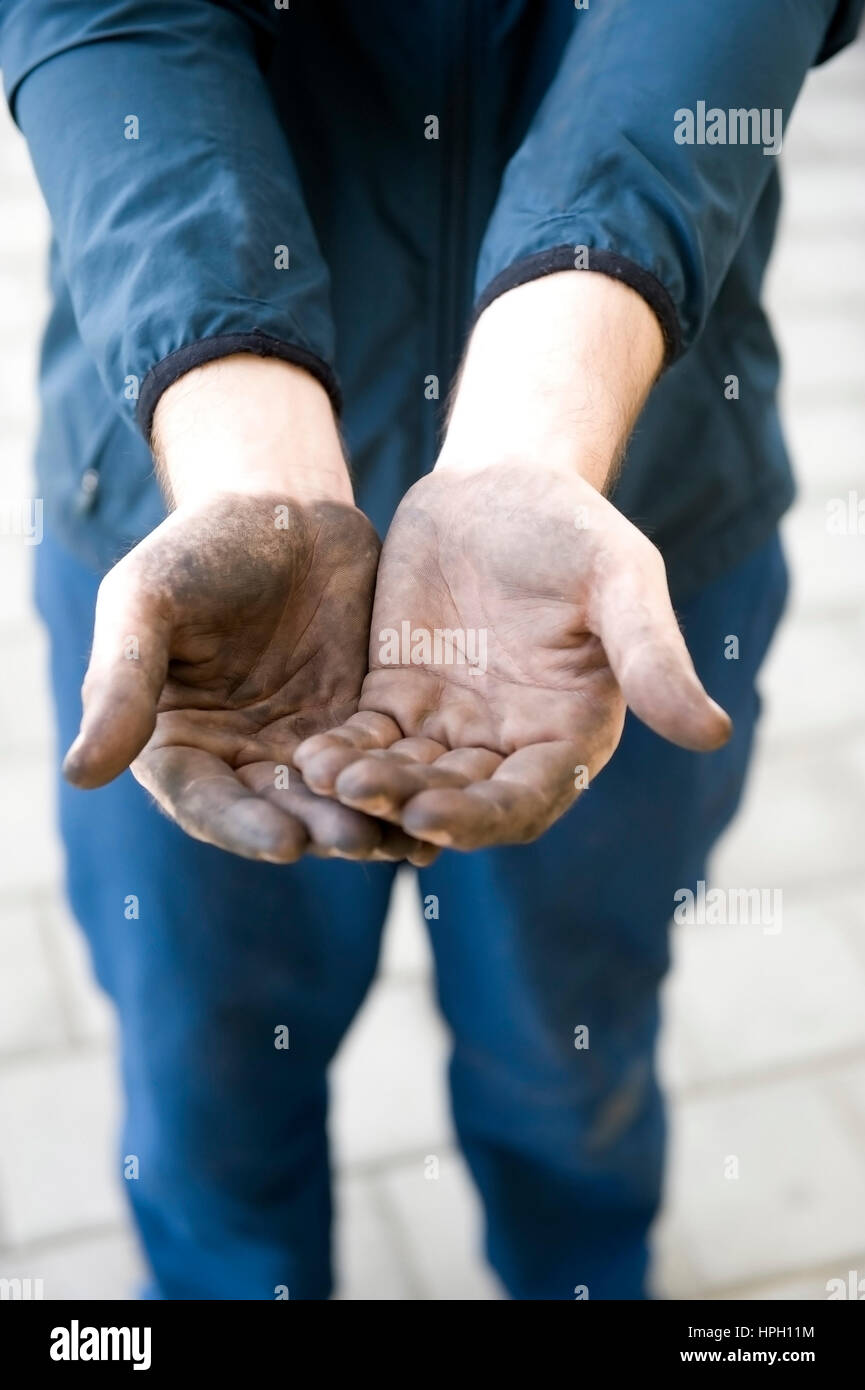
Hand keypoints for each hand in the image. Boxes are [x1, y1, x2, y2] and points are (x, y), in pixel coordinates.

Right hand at [63, 356, 435, 863]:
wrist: (281, 506)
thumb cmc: (197, 546)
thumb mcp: (147, 603)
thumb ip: (121, 683)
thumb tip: (79, 774)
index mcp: (177, 743)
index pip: (204, 801)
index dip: (242, 825)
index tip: (284, 844)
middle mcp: (238, 759)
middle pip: (277, 810)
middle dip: (318, 829)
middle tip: (357, 843)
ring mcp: (302, 746)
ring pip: (335, 799)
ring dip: (369, 820)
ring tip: (409, 838)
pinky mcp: (360, 725)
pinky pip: (383, 764)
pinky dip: (408, 786)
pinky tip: (444, 804)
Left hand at [294, 271, 727, 850]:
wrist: (502, 481)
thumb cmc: (574, 526)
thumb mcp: (619, 581)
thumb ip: (654, 656)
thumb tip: (713, 734)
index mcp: (568, 734)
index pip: (526, 799)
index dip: (480, 817)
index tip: (432, 817)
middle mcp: (508, 745)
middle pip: (457, 799)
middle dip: (408, 803)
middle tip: (358, 795)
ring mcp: (450, 726)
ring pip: (405, 777)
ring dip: (366, 786)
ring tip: (321, 776)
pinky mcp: (397, 699)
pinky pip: (366, 738)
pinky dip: (341, 750)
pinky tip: (304, 754)